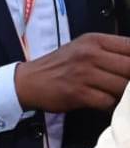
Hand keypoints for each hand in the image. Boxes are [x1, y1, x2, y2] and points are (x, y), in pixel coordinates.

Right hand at [15, 33, 129, 112]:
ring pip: (122, 87)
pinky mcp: (77, 93)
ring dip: (125, 95)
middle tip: (127, 86)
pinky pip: (108, 102)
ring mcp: (83, 74)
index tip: (129, 72)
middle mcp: (89, 54)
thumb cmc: (60, 66)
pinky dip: (111, 106)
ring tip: (119, 96)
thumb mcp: (83, 48)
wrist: (28, 81)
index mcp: (95, 40)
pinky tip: (106, 104)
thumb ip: (110, 51)